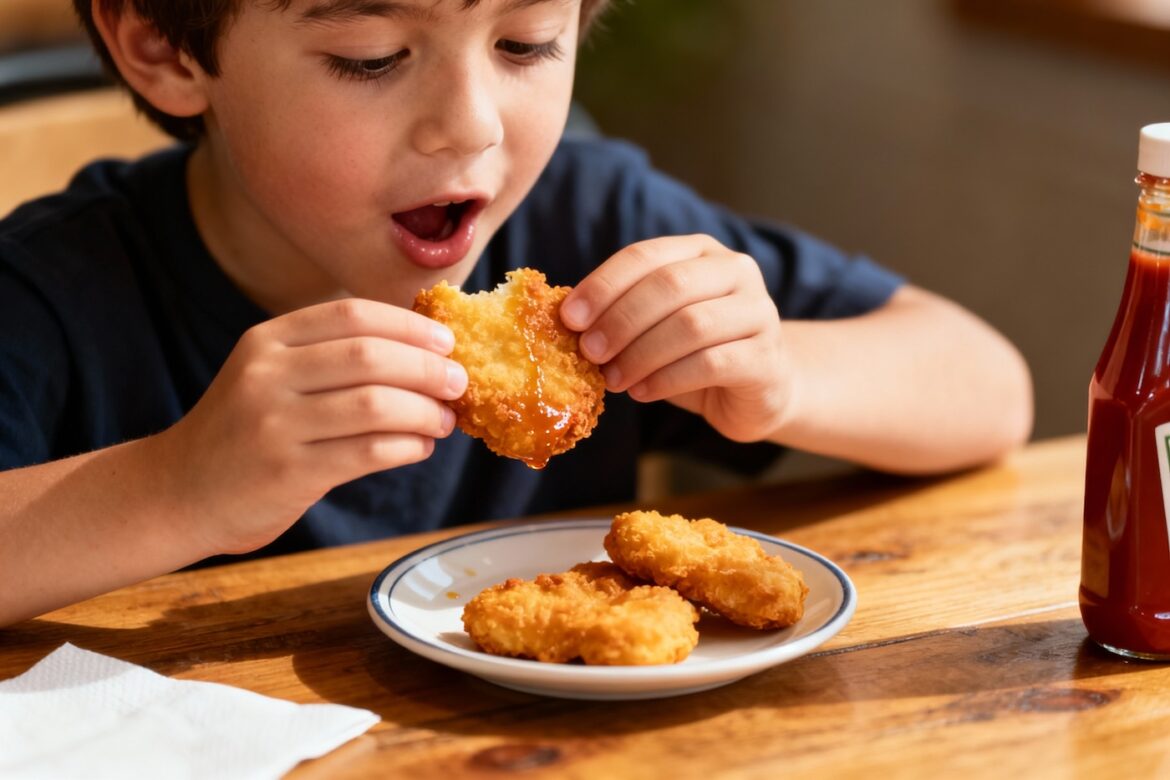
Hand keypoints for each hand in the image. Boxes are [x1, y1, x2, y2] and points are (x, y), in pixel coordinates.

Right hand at [156, 298, 466, 554]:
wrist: (179, 492)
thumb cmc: (247, 431)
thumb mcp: (272, 375)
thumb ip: (333, 357)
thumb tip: (426, 350)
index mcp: (268, 340)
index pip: (352, 314)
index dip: (409, 325)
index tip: (445, 341)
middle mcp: (267, 374)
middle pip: (370, 356)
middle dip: (427, 368)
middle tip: (458, 382)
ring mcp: (275, 423)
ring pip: (375, 405)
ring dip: (424, 412)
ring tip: (443, 420)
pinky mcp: (288, 472)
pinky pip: (368, 451)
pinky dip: (408, 447)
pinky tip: (419, 447)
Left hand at [560, 234, 789, 442]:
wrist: (759, 390)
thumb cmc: (695, 353)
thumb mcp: (657, 324)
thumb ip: (623, 313)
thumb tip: (567, 320)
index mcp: (701, 252)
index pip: (645, 256)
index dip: (603, 285)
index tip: (569, 318)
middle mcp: (736, 272)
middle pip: (670, 285)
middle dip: (620, 320)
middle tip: (588, 352)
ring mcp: (758, 312)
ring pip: (691, 325)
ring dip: (641, 354)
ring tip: (613, 379)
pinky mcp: (766, 357)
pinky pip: (711, 363)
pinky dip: (667, 379)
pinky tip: (642, 392)